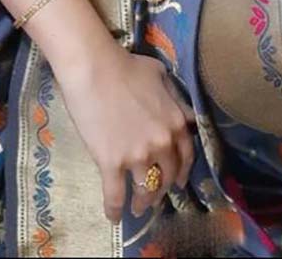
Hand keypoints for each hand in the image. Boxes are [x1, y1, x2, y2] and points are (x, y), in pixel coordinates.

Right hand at [56, 49, 195, 223]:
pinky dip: (114, 209)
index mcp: (175, 122)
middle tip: (154, 196)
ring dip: (142, 203)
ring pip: (145, 190)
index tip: (177, 181)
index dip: (182, 172)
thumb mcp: (162, 77)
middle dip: (161, 189)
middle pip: (167, 176)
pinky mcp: (111, 163)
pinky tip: (113, 216)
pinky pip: (115, 195)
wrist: (95, 69)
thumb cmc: (126, 66)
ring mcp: (137, 155)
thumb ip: (175, 99)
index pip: (186, 156)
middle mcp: (162, 143)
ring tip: (138, 208)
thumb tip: (182, 114)